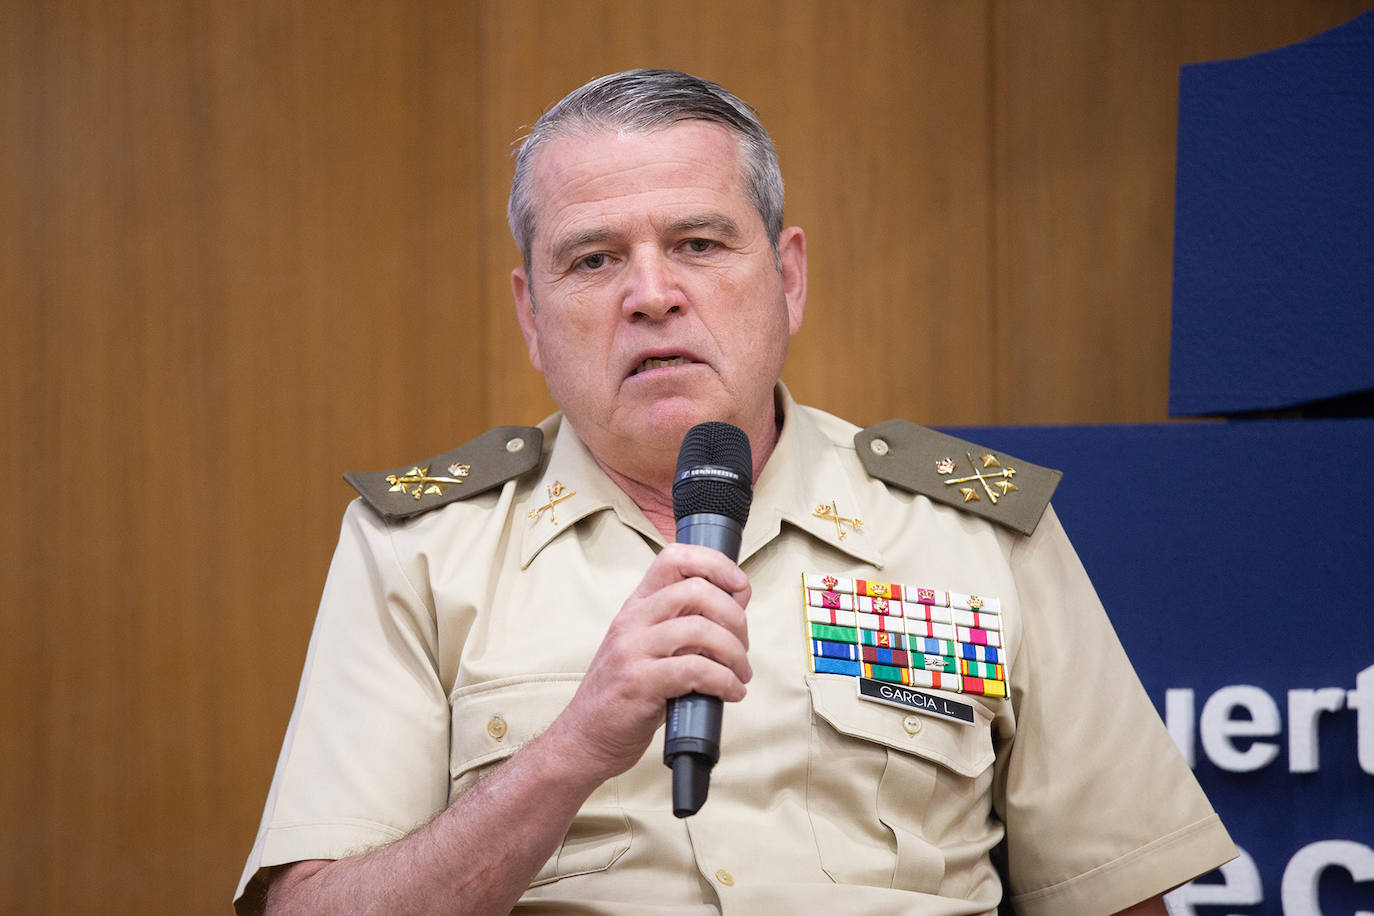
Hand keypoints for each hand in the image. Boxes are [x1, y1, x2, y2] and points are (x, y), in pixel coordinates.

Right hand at [544, 542, 751, 783]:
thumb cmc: (624, 695)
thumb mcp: (647, 648)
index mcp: (636, 606)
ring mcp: (632, 650)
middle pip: (696, 590)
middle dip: (735, 616)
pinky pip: (695, 670)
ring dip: (734, 652)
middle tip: (743, 645)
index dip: (716, 564)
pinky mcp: (638, 684)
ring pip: (700, 629)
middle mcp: (632, 621)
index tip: (739, 586)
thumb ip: (682, 626)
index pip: (674, 558)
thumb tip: (735, 611)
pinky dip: (725, 681)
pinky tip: (731, 692)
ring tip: (740, 674)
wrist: (583, 738)